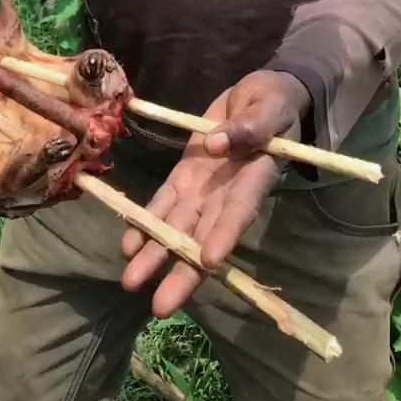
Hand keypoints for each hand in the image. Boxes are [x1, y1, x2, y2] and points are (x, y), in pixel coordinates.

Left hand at [121, 70, 311, 317]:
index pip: (239, 211)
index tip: (209, 262)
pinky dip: (145, 222)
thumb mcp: (269, 107)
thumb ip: (250, 127)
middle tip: (160, 306)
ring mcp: (203, 189)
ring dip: (155, 254)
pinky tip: (127, 245)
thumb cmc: (273, 103)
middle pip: (203, 237)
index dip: (224, 236)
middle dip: (182, 271)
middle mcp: (226, 194)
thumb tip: (216, 145)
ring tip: (130, 282)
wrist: (257, 94)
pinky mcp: (185, 177)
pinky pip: (163, 204)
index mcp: (254, 178)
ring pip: (177, 228)